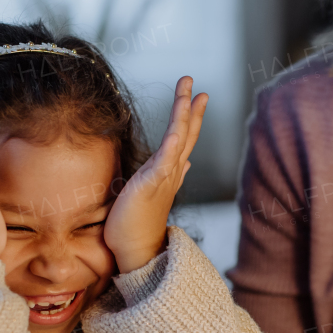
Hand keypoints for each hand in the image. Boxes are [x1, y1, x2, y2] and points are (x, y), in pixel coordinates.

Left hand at [104, 76, 206, 272]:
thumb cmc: (138, 224)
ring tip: (188, 94)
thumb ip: (169, 174)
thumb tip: (185, 162)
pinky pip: (164, 165)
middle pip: (185, 133)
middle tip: (192, 82)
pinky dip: (172, 149)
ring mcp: (163, 179)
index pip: (184, 137)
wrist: (135, 251)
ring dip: (183, 116)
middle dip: (189, 106)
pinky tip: (176, 133)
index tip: (196, 94)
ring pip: (178, 141)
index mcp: (169, 171)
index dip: (191, 115)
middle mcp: (170, 172)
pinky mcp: (151, 187)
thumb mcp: (153, 192)